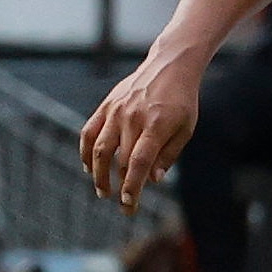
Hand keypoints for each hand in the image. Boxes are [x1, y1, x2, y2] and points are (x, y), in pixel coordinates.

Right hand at [82, 51, 203, 213]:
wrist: (170, 65)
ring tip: (103, 191)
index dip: (132, 186)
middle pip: (120, 160)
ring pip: (99, 149)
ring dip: (98, 174)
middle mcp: (132, 118)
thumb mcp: (186, 128)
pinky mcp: (106, 105)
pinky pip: (89, 132)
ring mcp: (116, 111)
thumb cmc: (182, 101)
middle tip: (123, 206)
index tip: (128, 204)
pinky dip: (86, 152)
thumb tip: (153, 180)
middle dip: (119, 187)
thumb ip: (168, 155)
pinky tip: (89, 167)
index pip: (139, 162)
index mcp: (155, 126)